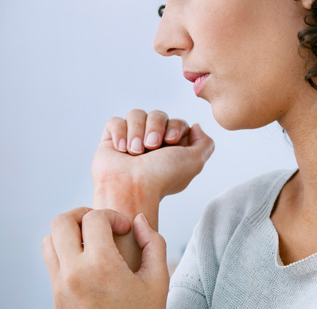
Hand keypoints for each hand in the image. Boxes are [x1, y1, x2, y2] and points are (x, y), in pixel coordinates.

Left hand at [42, 207, 180, 308]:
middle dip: (83, 214)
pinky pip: (52, 263)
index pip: (94, 219)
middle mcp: (74, 273)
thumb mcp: (159, 278)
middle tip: (102, 225)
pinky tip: (89, 263)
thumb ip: (153, 242)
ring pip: (49, 241)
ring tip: (92, 242)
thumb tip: (138, 220)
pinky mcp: (56, 298)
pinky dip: (66, 253)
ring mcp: (60, 287)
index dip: (113, 216)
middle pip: (61, 222)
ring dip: (69, 233)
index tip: (126, 229)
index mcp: (101, 266)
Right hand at [92, 109, 214, 199]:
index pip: (177, 122)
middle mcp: (152, 143)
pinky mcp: (111, 140)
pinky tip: (122, 150)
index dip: (175, 126)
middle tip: (152, 146)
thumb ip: (205, 144)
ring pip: (136, 114)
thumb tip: (196, 126)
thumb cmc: (163, 177)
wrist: (132, 187)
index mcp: (172, 149)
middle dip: (155, 127)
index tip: (171, 141)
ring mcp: (131, 141)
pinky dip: (119, 133)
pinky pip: (115, 121)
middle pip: (158, 114)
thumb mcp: (195, 161)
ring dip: (137, 131)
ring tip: (135, 151)